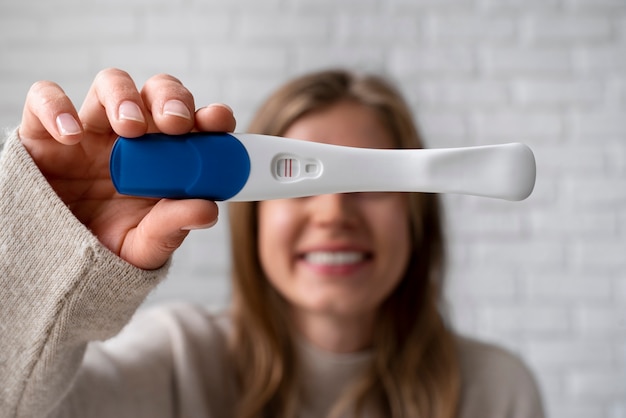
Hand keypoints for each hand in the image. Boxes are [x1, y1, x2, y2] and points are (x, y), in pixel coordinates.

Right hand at [18, 68, 235, 269]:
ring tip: (128, 127)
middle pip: (157, 91)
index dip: (210, 115)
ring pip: (110, 83)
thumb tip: (209, 210)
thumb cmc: (110, 246)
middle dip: (170, 98)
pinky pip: (45, 99)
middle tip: (175, 123)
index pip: (195, 121)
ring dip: (124, 96)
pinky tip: (70, 135)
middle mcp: (133, 135)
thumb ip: (173, 227)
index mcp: (165, 156)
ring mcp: (90, 129)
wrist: (58, 263)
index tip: (219, 122)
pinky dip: (57, 107)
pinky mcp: (44, 132)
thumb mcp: (146, 244)